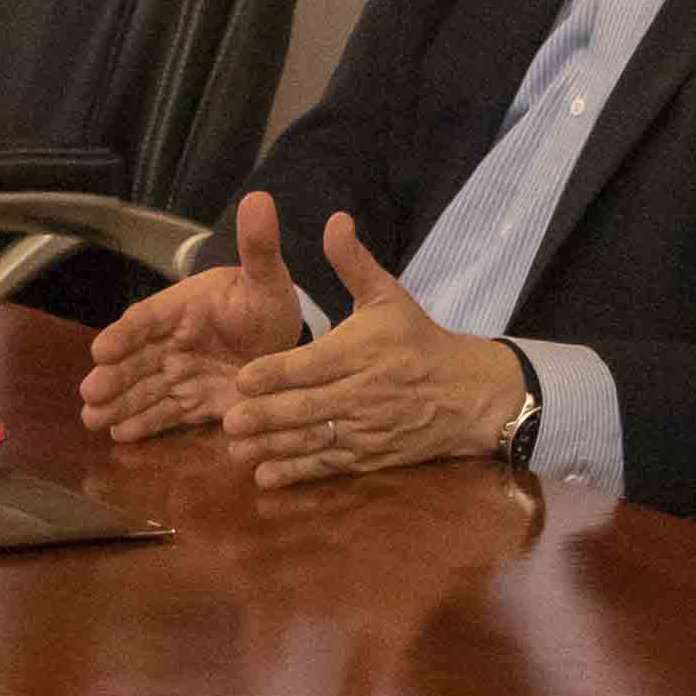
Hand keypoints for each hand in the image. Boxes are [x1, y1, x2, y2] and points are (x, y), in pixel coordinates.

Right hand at [78, 191, 313, 441]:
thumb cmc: (264, 302)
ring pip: (144, 389)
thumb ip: (259, 246)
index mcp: (184, 306)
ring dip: (118, 404)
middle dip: (113, 377)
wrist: (281, 340)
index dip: (125, 333)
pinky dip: (144, 424)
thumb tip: (260, 198)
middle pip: (136, 359)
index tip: (102, 348)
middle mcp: (173, 341)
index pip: (147, 318)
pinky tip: (121, 435)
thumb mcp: (267, 276)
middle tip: (90, 393)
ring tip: (93, 420)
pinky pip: (166, 413)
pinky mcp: (193, 402)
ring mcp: (180, 373)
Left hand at [218, 216, 528, 489]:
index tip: (242, 378)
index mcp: (362, 350)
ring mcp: (366, 428)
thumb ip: (353, 262)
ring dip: (273, 446)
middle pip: (308, 406)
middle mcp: (362, 391)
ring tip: (236, 449)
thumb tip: (334, 219)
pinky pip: (329, 465)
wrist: (467, 393)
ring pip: (313, 439)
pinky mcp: (370, 456)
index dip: (276, 373)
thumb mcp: (388, 295)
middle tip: (228, 419)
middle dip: (266, 415)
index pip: (313, 364)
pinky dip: (298, 472)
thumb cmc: (419, 340)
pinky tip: (267, 475)